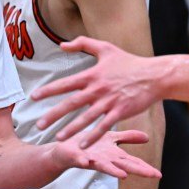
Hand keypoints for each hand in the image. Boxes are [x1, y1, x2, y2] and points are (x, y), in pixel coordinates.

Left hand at [31, 37, 160, 146]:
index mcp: (92, 76)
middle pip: (71, 104)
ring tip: (57, 137)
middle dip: (54, 115)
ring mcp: (109, 102)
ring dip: (71, 129)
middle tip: (38, 125)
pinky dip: (94, 135)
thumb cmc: (129, 62)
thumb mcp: (106, 48)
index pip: (65, 84)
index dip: (48, 90)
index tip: (33, 97)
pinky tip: (83, 145)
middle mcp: (98, 90)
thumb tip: (62, 45)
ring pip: (86, 118)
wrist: (155, 75)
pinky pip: (104, 126)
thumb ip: (83, 44)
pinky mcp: (121, 112)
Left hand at [52, 129, 160, 180]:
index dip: (145, 167)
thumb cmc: (88, 146)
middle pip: (123, 165)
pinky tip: (85, 162)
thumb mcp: (110, 138)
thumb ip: (127, 138)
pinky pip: (78, 159)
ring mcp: (90, 159)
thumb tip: (147, 138)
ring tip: (123, 175)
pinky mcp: (75, 157)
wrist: (63, 150)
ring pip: (103, 165)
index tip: (159, 174)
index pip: (132, 161)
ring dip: (112, 170)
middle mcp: (104, 159)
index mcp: (112, 155)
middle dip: (137, 170)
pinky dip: (82, 161)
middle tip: (152, 176)